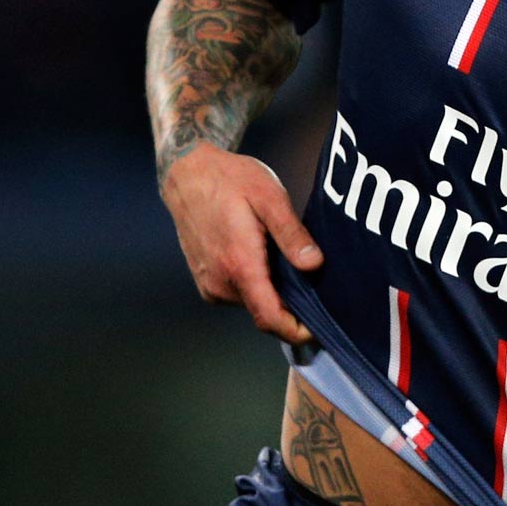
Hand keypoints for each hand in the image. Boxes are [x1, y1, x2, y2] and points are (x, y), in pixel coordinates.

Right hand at [159, 144, 322, 343]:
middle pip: (266, 312)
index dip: (296, 331)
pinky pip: (241, 293)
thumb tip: (314, 265)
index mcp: (239, 264)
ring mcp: (210, 284)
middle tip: (315, 281)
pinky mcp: (206, 281)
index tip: (319, 330)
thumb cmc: (230, 180)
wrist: (187, 174)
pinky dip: (258, 283)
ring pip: (254, 302)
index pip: (269, 318)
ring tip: (286, 259)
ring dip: (275, 291)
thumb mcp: (270, 197)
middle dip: (292, 305)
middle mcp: (221, 282)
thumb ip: (292, 234)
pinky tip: (265, 257)